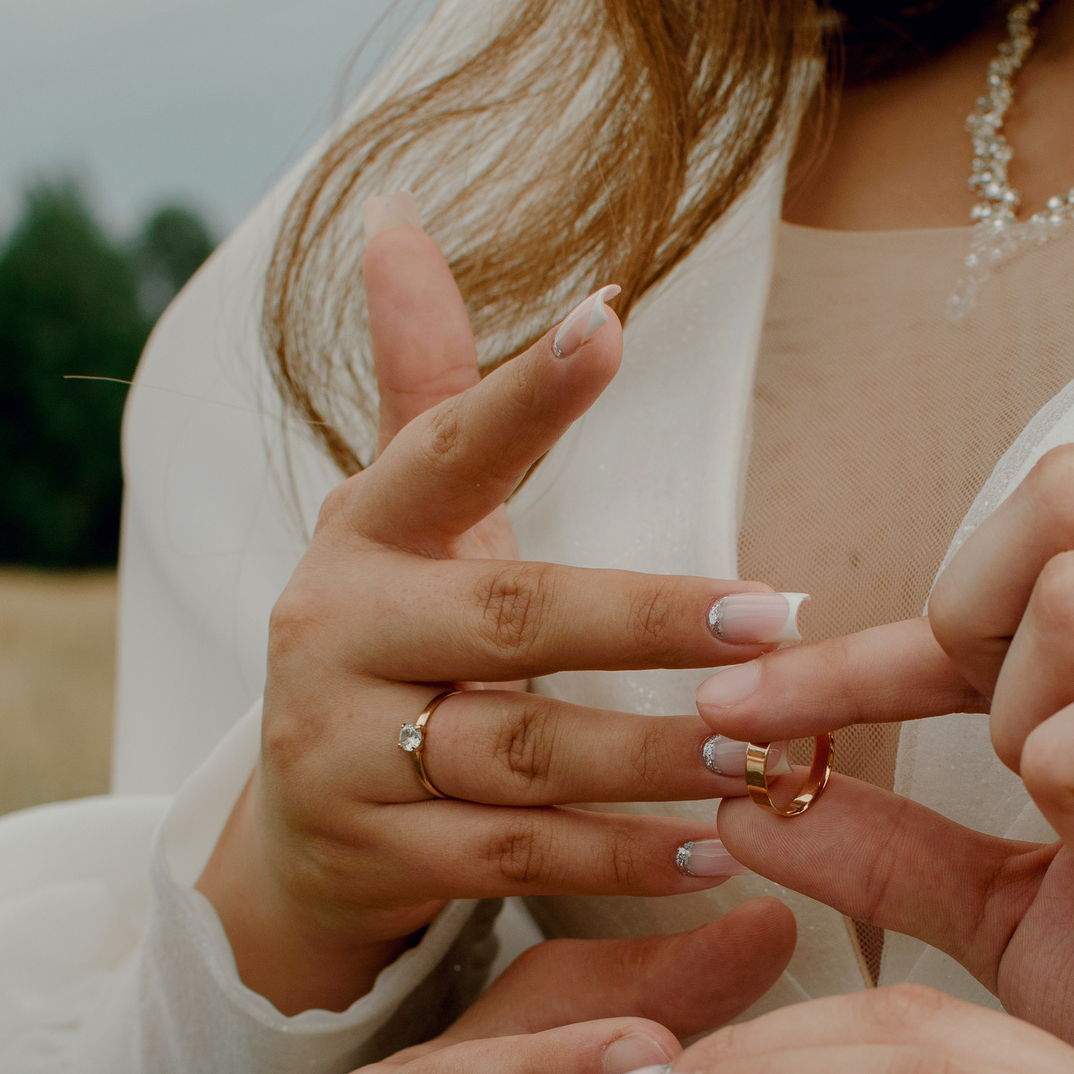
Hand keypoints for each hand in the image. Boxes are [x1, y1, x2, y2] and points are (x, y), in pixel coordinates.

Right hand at [199, 196, 793, 1013]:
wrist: (296, 840)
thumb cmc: (391, 652)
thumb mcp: (402, 525)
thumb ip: (432, 389)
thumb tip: (398, 216)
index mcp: (360, 537)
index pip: (444, 448)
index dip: (524, 391)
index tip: (609, 320)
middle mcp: (336, 636)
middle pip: (512, 621)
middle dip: (649, 619)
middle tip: (777, 617)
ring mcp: (345, 755)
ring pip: (522, 752)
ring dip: (650, 754)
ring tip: (759, 747)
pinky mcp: (376, 856)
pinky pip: (518, 857)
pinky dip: (621, 857)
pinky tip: (715, 848)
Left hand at [696, 445, 1073, 1073]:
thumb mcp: (1019, 921)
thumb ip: (896, 854)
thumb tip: (745, 803)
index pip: (1009, 561)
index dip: (857, 640)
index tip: (736, 716)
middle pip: (1066, 496)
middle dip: (965, 610)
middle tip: (962, 750)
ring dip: (1020, 703)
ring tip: (1056, 821)